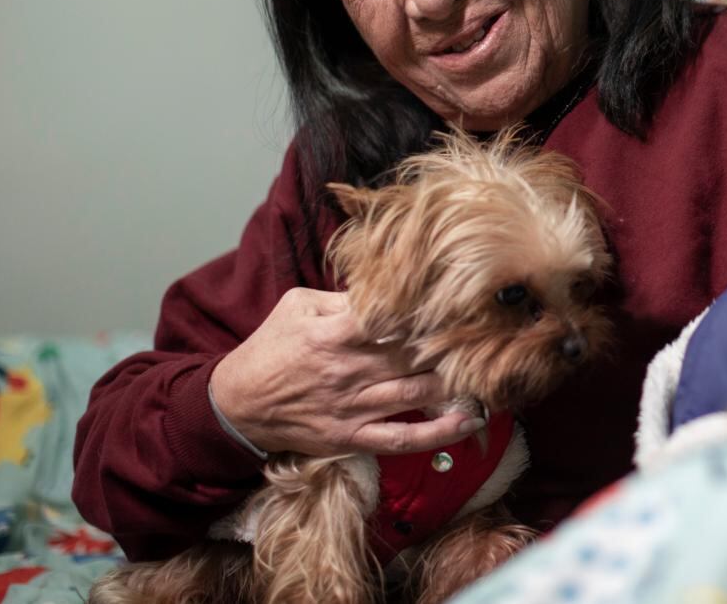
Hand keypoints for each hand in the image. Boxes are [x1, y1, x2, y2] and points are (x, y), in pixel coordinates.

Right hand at [208, 288, 483, 456]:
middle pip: (414, 355)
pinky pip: (402, 439)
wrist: (235, 405)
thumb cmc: (269, 348)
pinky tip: (469, 420)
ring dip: (457, 383)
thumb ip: (343, 298)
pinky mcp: (351, 438)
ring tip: (491, 370)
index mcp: (335, 332)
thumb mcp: (297, 307)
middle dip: (454, 345)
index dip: (428, 309)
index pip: (392, 317)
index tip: (461, 300)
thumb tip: (386, 287)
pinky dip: (438, 433)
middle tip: (491, 333)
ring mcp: (352, 408)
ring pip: (417, 394)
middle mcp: (348, 370)